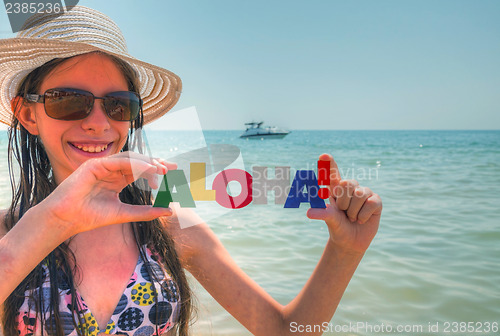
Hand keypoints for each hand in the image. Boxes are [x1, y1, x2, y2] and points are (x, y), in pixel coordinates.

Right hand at [38, 151, 174, 235]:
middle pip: (138, 162)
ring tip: (160, 170)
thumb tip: (169, 211)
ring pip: (130, 159)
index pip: (140, 170)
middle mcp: (111, 170)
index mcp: (117, 179)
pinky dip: (135, 164)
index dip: (156, 170)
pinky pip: (119, 161)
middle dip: (155, 163)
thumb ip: (145, 211)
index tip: (172, 172)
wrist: (67, 220)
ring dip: (146, 163)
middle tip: (170, 168)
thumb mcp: (124, 213)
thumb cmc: (91, 217)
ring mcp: (102, 165)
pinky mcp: (94, 164)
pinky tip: (148, 169)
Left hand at [307, 154, 381, 253]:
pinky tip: (362, 219)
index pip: (332, 173)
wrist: (350, 242)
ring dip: (354, 211)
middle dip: (343, 202)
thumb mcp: (330, 220)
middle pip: (346, 183)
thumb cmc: (338, 227)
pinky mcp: (375, 201)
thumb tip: (309, 213)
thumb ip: (322, 213)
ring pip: (359, 193)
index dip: (329, 164)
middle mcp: (350, 188)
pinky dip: (364, 215)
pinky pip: (371, 202)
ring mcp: (364, 192)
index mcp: (335, 189)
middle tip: (343, 212)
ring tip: (352, 217)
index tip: (323, 156)